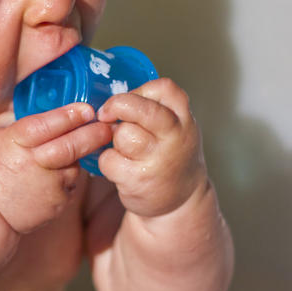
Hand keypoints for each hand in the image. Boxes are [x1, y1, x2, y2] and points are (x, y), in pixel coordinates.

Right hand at [0, 103, 112, 233]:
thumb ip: (15, 118)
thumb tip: (39, 103)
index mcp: (16, 142)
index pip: (49, 124)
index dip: (70, 115)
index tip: (86, 108)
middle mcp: (35, 164)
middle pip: (73, 145)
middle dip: (94, 133)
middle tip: (107, 126)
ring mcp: (49, 186)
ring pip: (74, 164)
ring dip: (76, 156)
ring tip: (63, 152)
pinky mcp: (57, 204)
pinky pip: (70, 184)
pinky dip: (66, 176)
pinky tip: (51, 175)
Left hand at [96, 78, 206, 217]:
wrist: (182, 201)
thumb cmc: (170, 156)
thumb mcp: (175, 128)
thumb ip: (154, 110)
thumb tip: (112, 99)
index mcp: (184, 120)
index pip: (164, 89)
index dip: (140, 90)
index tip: (128, 98)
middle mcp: (174, 138)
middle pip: (140, 109)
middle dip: (118, 106)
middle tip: (107, 114)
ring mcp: (157, 160)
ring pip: (122, 134)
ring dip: (114, 140)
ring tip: (125, 149)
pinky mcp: (138, 180)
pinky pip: (108, 159)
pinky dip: (108, 161)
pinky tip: (121, 167)